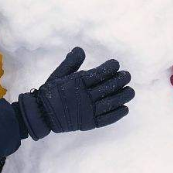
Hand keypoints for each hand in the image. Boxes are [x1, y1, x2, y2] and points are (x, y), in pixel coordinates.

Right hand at [16, 47, 134, 139]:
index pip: (99, 73)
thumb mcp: (58, 74)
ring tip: (130, 91)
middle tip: (127, 75)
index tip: (116, 64)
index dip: (110, 67)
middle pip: (108, 87)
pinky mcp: (89, 123)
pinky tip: (125, 108)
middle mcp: (84, 97)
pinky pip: (106, 119)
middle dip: (120, 79)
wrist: (41, 114)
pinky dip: (117, 114)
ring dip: (123, 96)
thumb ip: (71, 62)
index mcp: (78, 83)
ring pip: (111, 103)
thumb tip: (80, 49)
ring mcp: (87, 111)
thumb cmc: (50, 92)